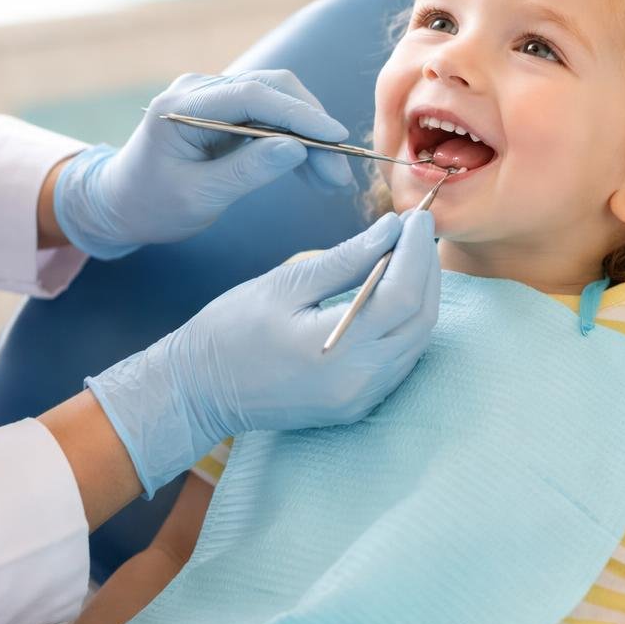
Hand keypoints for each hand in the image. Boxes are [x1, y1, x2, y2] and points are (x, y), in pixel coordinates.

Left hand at [53, 70, 355, 258]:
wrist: (120, 205)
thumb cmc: (151, 205)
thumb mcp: (199, 197)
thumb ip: (247, 171)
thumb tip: (296, 148)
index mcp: (182, 105)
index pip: (252, 95)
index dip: (299, 114)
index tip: (336, 137)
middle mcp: (199, 90)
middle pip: (272, 90)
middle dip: (312, 128)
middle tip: (340, 171)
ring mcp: (213, 97)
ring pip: (277, 103)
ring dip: (309, 138)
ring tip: (333, 180)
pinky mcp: (225, 112)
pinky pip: (269, 118)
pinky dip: (294, 143)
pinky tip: (315, 172)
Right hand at [85, 210, 440, 496]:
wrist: (197, 391)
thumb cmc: (231, 331)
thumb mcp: (286, 283)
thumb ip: (345, 258)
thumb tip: (391, 229)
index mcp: (338, 348)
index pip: (402, 294)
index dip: (416, 251)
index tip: (416, 218)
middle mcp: (359, 382)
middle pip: (421, 319)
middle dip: (427, 269)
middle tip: (418, 231)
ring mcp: (360, 399)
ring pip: (417, 341)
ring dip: (423, 295)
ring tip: (411, 254)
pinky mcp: (357, 406)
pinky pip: (401, 360)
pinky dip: (408, 323)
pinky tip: (397, 293)